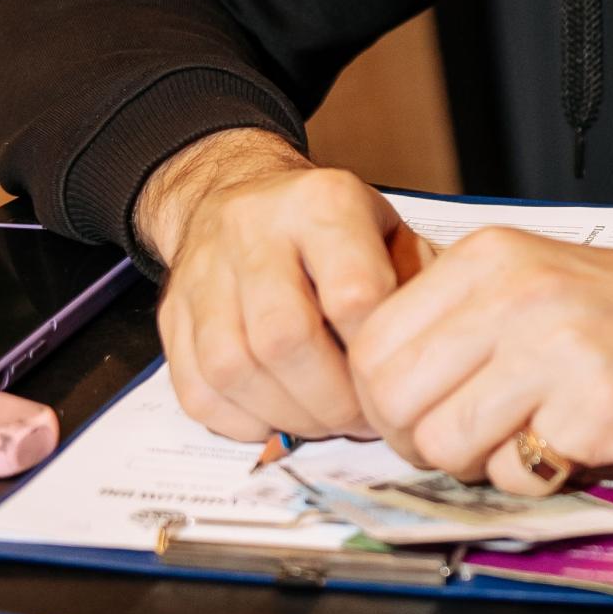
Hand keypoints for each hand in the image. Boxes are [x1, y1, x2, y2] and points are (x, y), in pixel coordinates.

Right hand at [137, 130, 424, 442]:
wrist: (233, 191)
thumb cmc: (327, 227)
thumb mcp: (387, 228)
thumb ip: (416, 284)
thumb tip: (441, 356)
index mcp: (322, 204)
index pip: (353, 292)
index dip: (377, 352)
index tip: (398, 378)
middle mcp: (253, 231)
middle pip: (285, 338)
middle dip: (332, 399)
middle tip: (361, 420)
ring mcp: (203, 274)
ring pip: (235, 369)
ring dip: (289, 415)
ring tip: (325, 421)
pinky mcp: (171, 316)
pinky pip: (197, 392)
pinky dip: (243, 421)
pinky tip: (279, 415)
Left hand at [348, 229, 612, 483]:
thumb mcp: (546, 280)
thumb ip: (468, 318)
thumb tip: (387, 381)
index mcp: (493, 258)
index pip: (371, 341)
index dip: (382, 396)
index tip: (418, 411)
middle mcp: (515, 295)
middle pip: (392, 397)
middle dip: (414, 439)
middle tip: (462, 443)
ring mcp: (554, 352)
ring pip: (441, 443)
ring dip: (475, 463)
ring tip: (525, 442)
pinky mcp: (594, 411)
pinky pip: (514, 475)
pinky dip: (536, 479)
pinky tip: (574, 447)